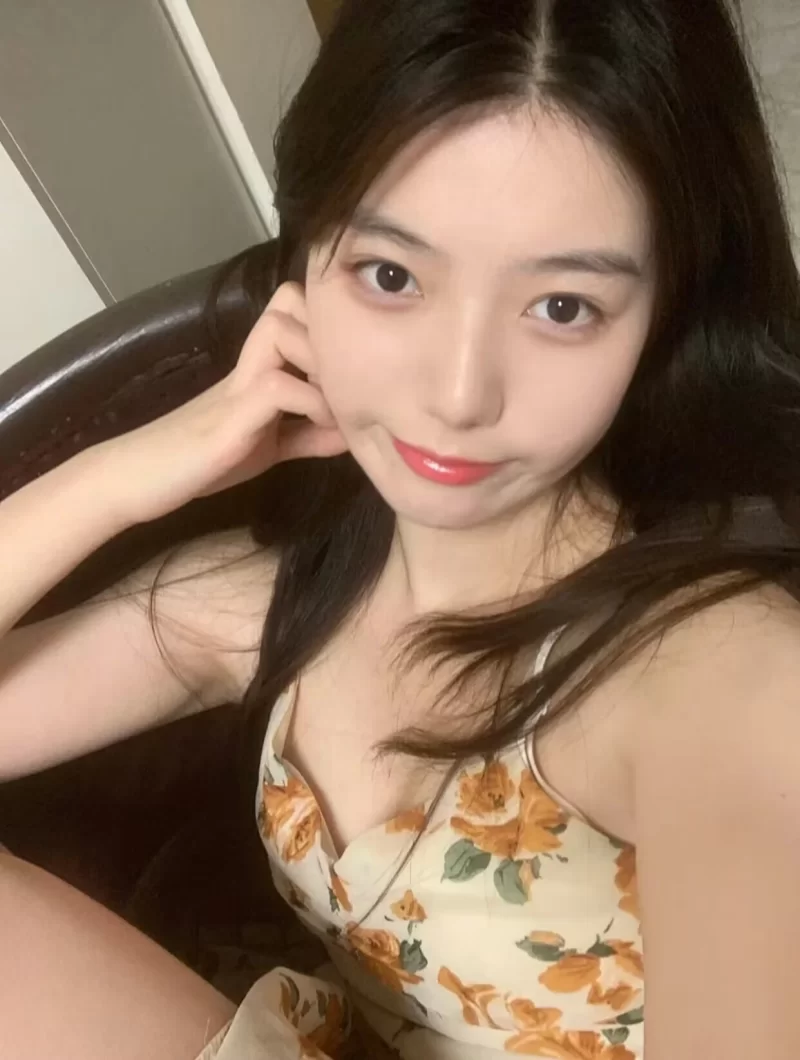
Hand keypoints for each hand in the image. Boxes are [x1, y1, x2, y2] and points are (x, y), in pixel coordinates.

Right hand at [104, 281, 347, 524]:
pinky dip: (312, 405)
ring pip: (282, 329)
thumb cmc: (198, 462)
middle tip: (349, 384)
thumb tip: (352, 431)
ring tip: (337, 404)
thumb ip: (306, 436)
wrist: (136, 480)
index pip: (292, 308)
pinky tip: (323, 429)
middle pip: (291, 300)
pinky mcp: (229, 418)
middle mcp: (248, 365)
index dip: (325, 324)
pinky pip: (279, 387)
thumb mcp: (267, 447)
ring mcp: (237, 386)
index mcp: (257, 367)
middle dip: (329, 335)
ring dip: (320, 362)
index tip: (351, 369)